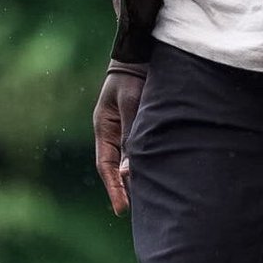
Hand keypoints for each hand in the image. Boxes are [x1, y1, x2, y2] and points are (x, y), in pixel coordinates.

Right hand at [93, 69, 145, 214]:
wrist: (140, 51)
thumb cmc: (132, 74)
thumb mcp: (130, 102)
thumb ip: (130, 134)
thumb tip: (128, 170)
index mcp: (103, 127)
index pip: (106, 165)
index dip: (113, 188)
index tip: (122, 210)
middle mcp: (112, 130)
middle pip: (116, 166)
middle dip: (125, 188)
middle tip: (138, 211)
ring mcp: (124, 126)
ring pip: (129, 158)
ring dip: (136, 175)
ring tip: (150, 198)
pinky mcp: (138, 120)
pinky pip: (140, 146)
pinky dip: (145, 160)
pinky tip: (159, 170)